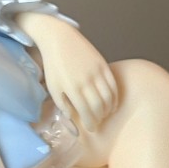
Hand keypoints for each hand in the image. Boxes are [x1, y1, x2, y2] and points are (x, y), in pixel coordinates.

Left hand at [16, 14, 117, 132]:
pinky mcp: (103, 64)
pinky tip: (112, 103)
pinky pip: (113, 85)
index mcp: (72, 88)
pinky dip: (115, 96)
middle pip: (100, 106)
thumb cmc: (54, 65)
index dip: (91, 123)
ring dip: (109, 109)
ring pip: (109, 96)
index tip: (91, 128)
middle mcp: (86, 81)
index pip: (87, 112)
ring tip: (105, 114)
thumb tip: (72, 117)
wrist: (59, 39)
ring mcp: (96, 72)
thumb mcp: (53, 87)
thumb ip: (62, 104)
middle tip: (98, 122)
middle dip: (100, 118)